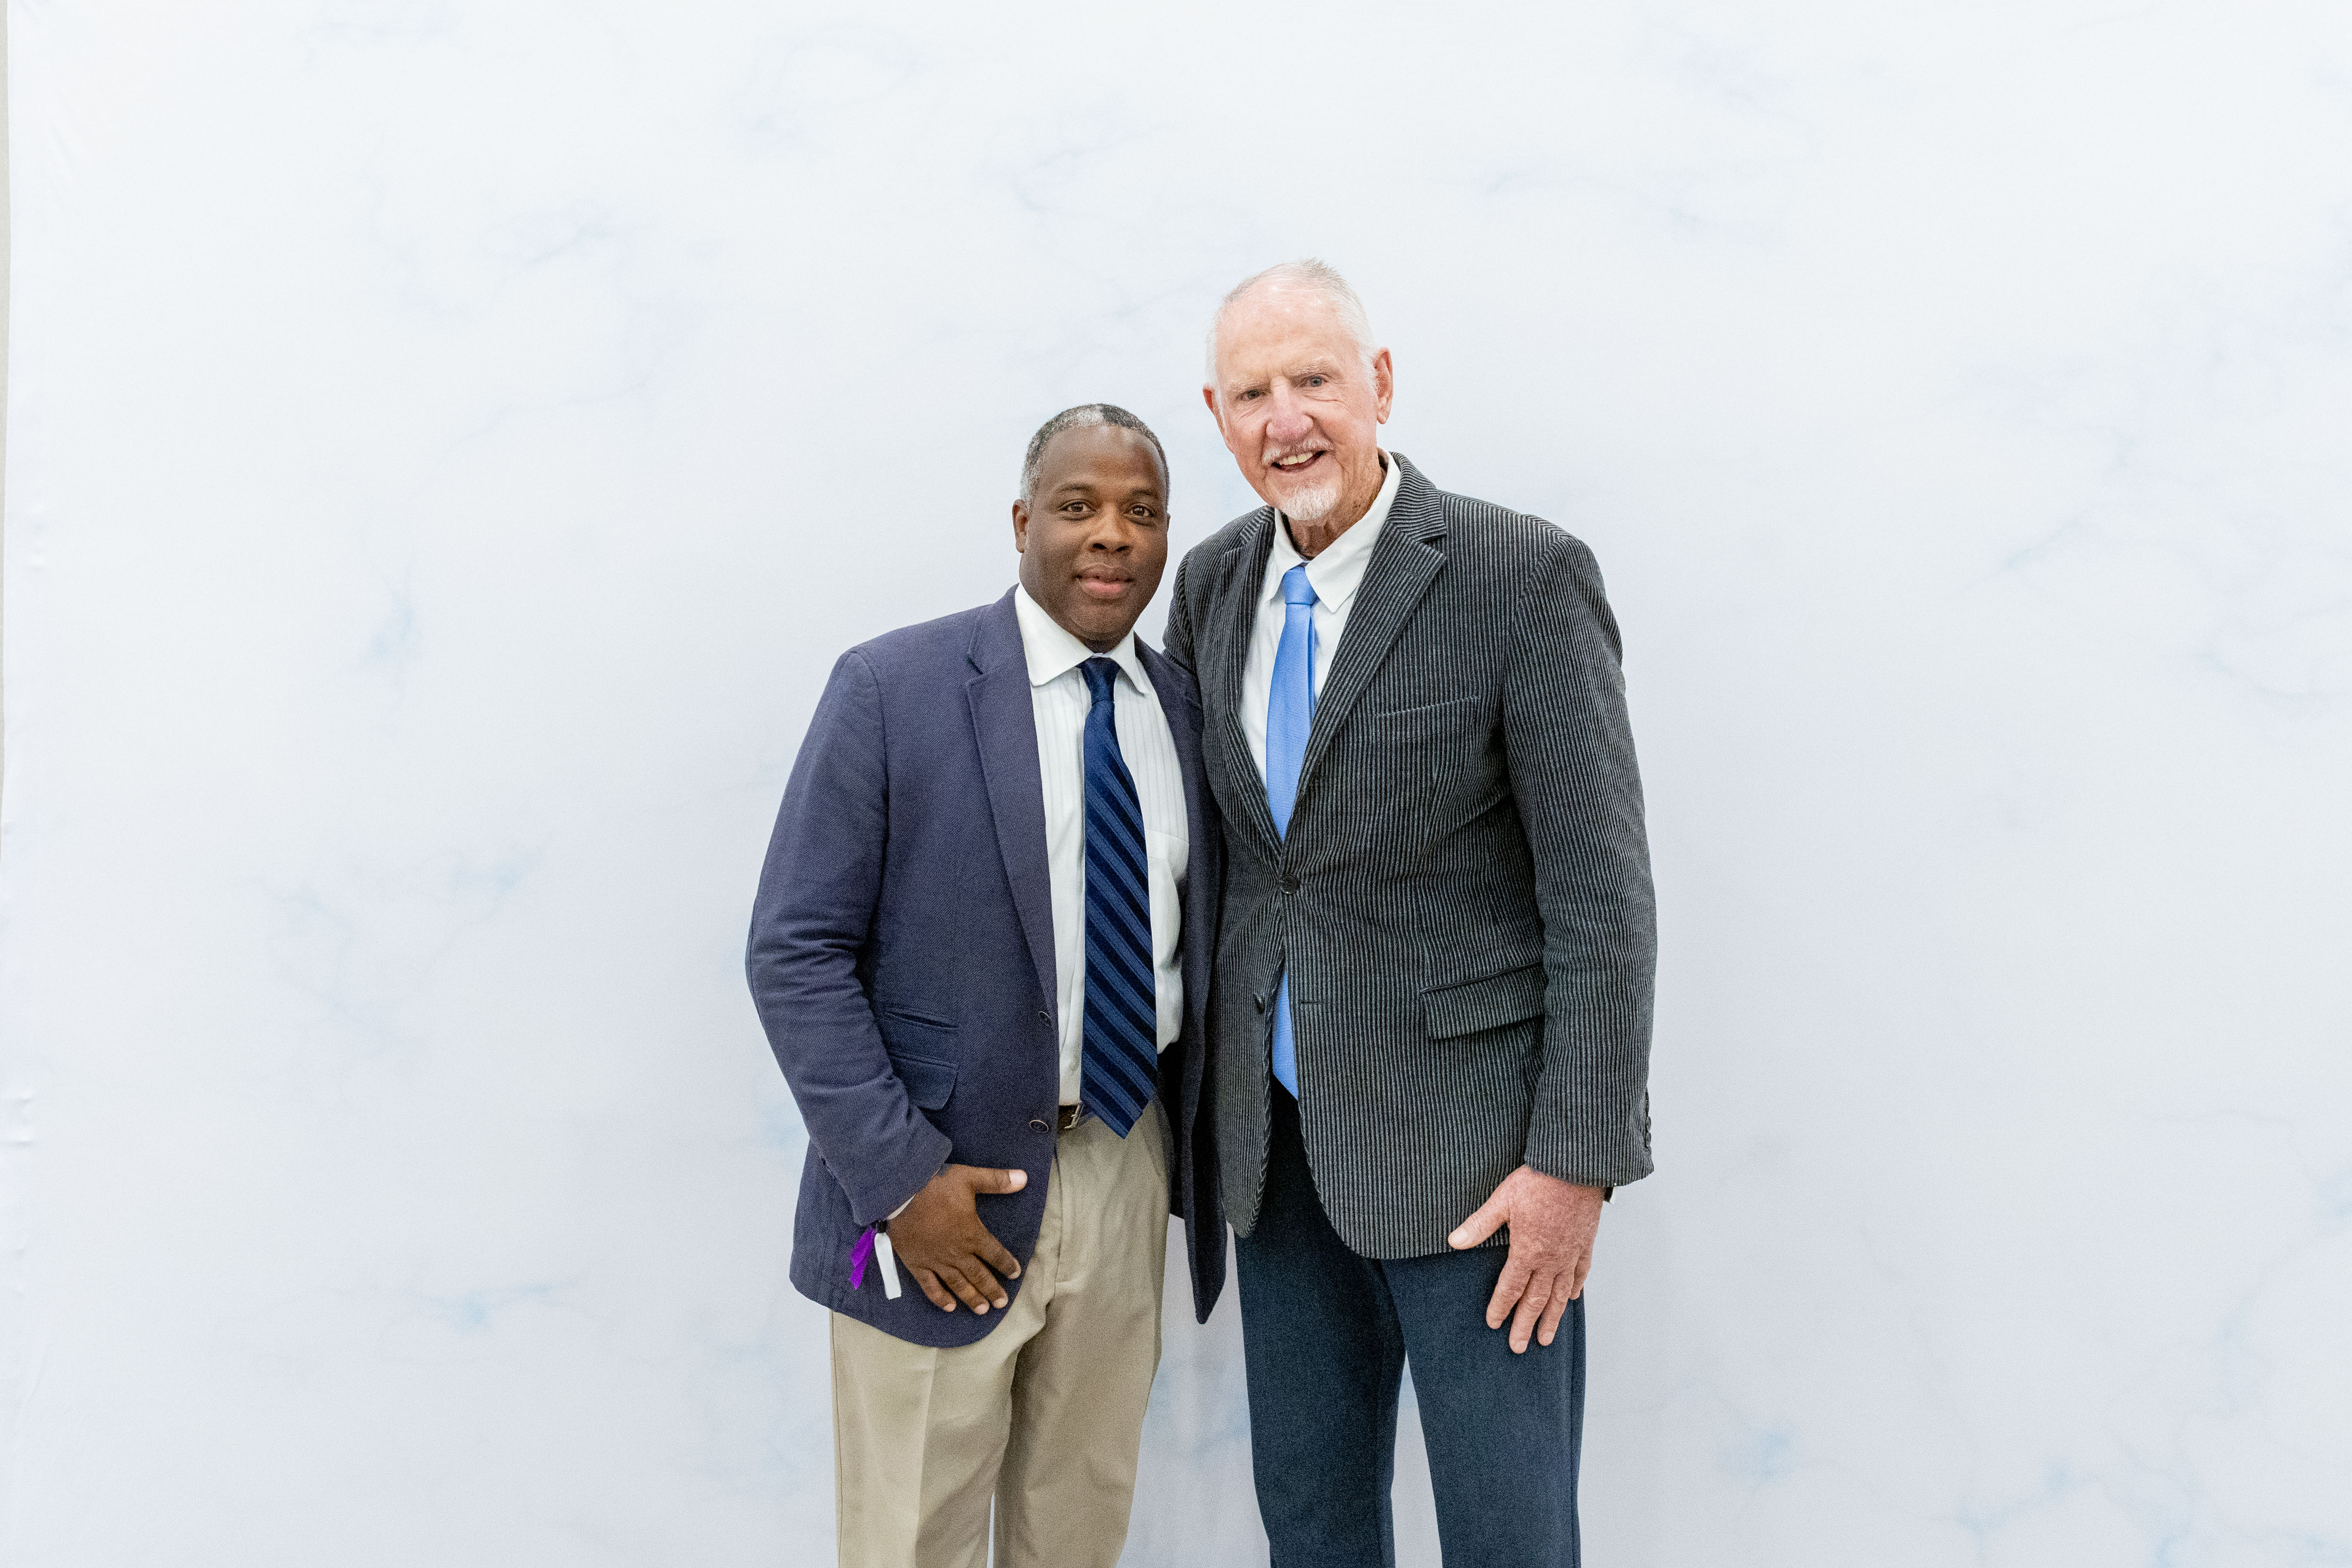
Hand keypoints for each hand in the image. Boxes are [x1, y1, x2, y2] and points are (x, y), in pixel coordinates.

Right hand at [889, 1164, 1027, 1314]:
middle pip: (979, 1275)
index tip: (1015, 1273)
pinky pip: (930, 1286)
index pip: (995, 1254)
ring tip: (982, 1311)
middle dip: (992, 1290)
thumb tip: (1024, 1177)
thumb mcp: (969, 1178)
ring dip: (972, 1298)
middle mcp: (957, 1252)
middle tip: (1002, 1303)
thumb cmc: (935, 1184)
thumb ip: (996, 1180)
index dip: (1007, 1264)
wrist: (900, 1192)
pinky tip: (949, 1307)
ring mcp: (936, 1261)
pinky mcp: (917, 1264)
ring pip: (958, 1284)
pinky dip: (940, 1298)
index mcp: (971, 1234)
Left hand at [1446, 1165, 1604, 1353]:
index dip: (1501, 1308)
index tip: (1493, 1325)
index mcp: (1527, 1251)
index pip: (1511, 1288)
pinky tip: (1572, 1300)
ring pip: (1560, 1294)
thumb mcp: (1502, 1200)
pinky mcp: (1586, 1244)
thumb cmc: (1538, 1181)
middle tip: (1519, 1347)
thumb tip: (1454, 1242)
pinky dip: (1575, 1289)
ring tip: (1546, 1339)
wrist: (1576, 1167)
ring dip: (1552, 1317)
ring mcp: (1570, 1254)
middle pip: (1535, 1300)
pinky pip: (1580, 1273)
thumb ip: (1479, 1225)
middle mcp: (1550, 1259)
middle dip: (1525, 1325)